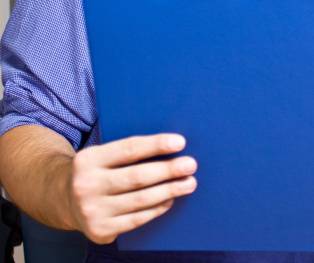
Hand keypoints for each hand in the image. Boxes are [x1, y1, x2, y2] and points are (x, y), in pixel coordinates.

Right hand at [68, 134, 196, 243]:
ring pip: (140, 200)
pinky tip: (171, 199)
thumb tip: (172, 147)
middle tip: (191, 165)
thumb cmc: (98, 171)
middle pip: (137, 177)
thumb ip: (129, 152)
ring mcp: (92, 211)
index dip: (156, 145)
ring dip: (170, 191)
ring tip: (189, 183)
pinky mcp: (99, 230)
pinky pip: (137, 219)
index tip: (180, 142)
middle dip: (168, 170)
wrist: (63, 200)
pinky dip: (157, 208)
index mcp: (89, 159)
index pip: (129, 149)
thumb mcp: (103, 155)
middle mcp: (86, 185)